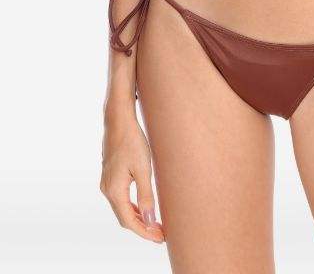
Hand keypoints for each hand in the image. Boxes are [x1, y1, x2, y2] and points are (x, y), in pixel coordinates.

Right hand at [100, 110, 164, 242]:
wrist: (119, 121)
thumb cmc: (133, 141)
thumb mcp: (143, 168)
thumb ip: (146, 195)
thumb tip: (150, 220)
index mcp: (114, 191)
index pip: (129, 221)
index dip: (145, 232)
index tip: (160, 238)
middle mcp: (107, 190)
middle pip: (124, 218)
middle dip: (142, 228)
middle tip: (161, 234)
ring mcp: (107, 183)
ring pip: (122, 209)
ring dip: (137, 218)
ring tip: (155, 224)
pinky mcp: (110, 176)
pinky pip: (120, 199)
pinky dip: (132, 207)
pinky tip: (143, 207)